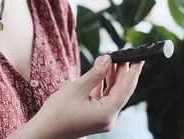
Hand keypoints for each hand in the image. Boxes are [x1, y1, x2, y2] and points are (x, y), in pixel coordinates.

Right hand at [9, 55, 143, 138]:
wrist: (44, 132)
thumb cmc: (57, 113)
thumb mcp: (77, 88)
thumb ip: (96, 73)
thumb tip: (108, 59)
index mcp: (106, 113)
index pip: (126, 89)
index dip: (133, 72)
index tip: (140, 58)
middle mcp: (108, 118)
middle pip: (121, 90)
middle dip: (122, 71)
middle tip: (123, 52)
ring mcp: (102, 118)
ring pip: (112, 93)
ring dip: (112, 76)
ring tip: (112, 57)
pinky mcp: (95, 116)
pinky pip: (104, 97)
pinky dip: (103, 84)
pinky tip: (102, 70)